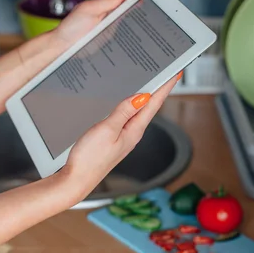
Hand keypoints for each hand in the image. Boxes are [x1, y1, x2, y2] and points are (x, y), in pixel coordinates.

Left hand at [53, 0, 172, 46]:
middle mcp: (116, 13)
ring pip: (139, 18)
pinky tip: (154, 35)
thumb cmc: (70, 28)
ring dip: (153, 14)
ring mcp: (117, 26)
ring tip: (169, 14)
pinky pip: (133, 34)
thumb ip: (105, 0)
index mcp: (111, 3)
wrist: (62, 49)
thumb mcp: (87, 11)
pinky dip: (144, 32)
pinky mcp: (115, 40)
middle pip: (141, 1)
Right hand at [61, 77, 177, 201]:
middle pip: (150, 107)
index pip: (154, 104)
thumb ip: (123, 112)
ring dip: (146, 98)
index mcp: (134, 131)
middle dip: (159, 89)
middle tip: (169, 73)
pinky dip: (132, 107)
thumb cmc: (89, 159)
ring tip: (154, 84)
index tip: (177, 72)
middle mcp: (132, 135)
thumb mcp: (107, 129)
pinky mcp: (113, 141)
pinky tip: (130, 104)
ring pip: (139, 113)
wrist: (76, 180)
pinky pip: (127, 119)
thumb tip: (141, 97)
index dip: (166, 86)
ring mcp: (123, 138)